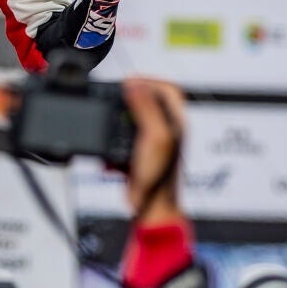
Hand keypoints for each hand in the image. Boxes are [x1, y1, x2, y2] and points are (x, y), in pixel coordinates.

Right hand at [121, 76, 184, 224]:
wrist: (150, 207)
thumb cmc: (159, 176)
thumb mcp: (154, 136)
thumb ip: (146, 107)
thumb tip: (134, 85)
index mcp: (176, 122)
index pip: (169, 89)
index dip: (149, 80)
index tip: (130, 81)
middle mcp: (167, 130)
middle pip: (151, 101)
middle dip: (131, 98)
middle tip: (117, 96)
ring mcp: (153, 143)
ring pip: (134, 119)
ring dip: (118, 121)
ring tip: (110, 122)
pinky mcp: (139, 154)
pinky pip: (123, 140)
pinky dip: (113, 143)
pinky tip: (110, 152)